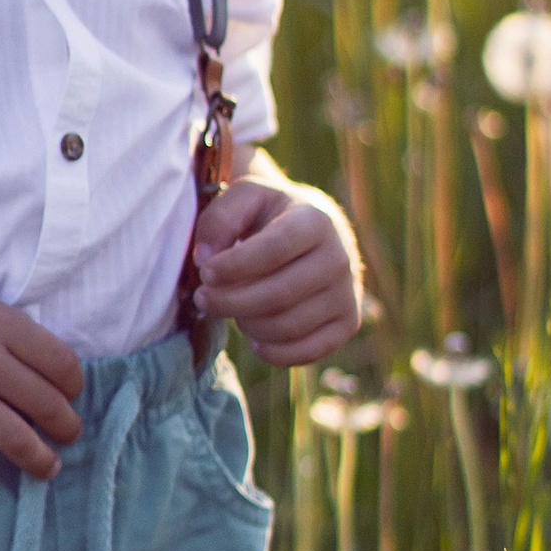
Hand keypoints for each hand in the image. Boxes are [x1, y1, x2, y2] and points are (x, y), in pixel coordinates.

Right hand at [0, 262, 84, 486]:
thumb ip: (4, 327)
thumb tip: (36, 362)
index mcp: (1, 324)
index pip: (62, 365)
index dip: (74, 388)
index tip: (70, 397)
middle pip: (49, 406)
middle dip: (67, 429)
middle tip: (68, 437)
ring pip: (17, 441)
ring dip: (39, 460)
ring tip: (46, 468)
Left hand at [193, 176, 364, 365]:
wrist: (311, 232)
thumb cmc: (270, 215)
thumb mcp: (245, 198)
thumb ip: (220, 219)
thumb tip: (205, 258)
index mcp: (316, 221)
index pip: (274, 249)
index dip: (235, 266)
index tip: (205, 273)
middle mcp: (340, 258)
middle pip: (279, 295)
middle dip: (230, 301)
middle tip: (202, 298)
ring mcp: (348, 293)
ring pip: (288, 326)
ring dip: (247, 324)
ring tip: (232, 308)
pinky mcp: (349, 323)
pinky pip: (307, 352)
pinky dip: (273, 352)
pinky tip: (254, 336)